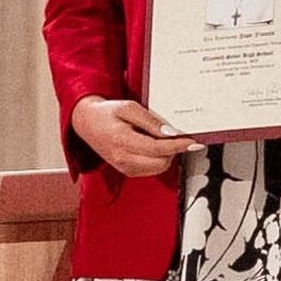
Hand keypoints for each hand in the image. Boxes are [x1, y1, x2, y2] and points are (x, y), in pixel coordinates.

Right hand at [71, 96, 200, 177]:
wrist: (87, 124)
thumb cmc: (107, 113)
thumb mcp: (129, 108)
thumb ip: (150, 121)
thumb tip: (171, 133)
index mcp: (122, 141)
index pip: (158, 149)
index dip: (179, 146)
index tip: (193, 142)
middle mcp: (123, 159)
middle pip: (162, 162)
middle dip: (173, 150)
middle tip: (175, 135)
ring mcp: (125, 168)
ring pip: (159, 168)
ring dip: (166, 155)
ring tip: (159, 138)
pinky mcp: (127, 172)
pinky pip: (152, 169)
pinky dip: (158, 159)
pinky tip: (152, 146)